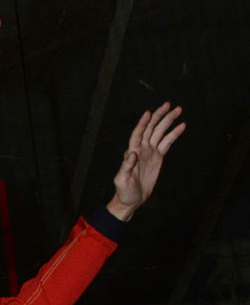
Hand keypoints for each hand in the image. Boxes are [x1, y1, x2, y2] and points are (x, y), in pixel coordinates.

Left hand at [107, 103, 184, 220]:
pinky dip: (174, 134)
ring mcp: (150, 151)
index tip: (149, 112)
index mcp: (132, 151)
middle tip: (169, 104)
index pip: (138, 133)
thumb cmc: (124, 191)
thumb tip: (132, 154)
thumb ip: (126, 167)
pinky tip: (182, 125)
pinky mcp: (158, 157)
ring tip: (179, 110)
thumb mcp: (122, 181)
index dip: (142, 123)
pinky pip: (167, 142)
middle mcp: (141, 148)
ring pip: (160, 132)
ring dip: (168, 120)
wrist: (132, 200)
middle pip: (151, 128)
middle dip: (159, 116)